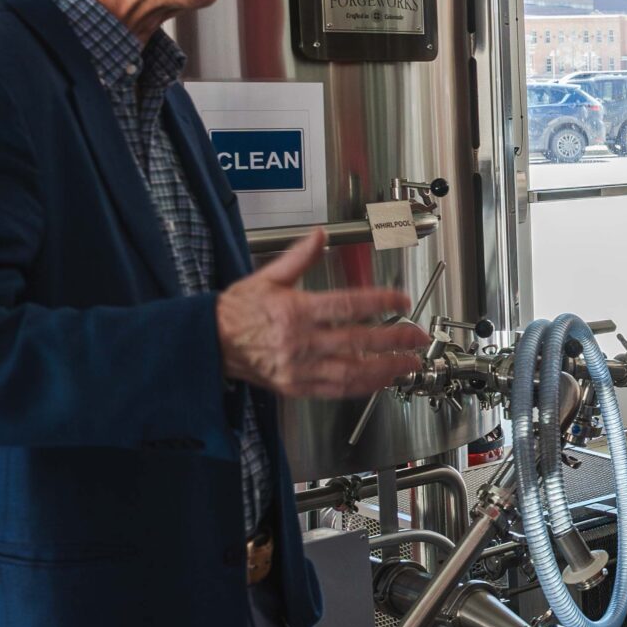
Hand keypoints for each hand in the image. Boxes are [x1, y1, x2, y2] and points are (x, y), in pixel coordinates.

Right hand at [216, 228, 427, 399]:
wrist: (209, 343)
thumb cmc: (236, 311)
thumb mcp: (266, 277)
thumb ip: (298, 258)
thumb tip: (319, 236)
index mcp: (294, 311)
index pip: (348, 305)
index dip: (380, 302)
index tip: (401, 300)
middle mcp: (300, 342)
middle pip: (358, 341)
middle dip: (394, 340)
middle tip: (417, 337)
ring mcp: (299, 368)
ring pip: (351, 372)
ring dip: (385, 369)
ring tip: (407, 363)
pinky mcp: (296, 387)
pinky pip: (336, 390)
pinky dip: (362, 386)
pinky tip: (380, 381)